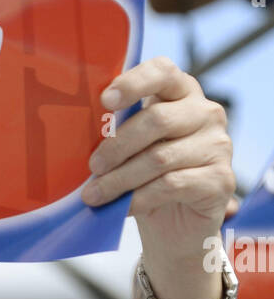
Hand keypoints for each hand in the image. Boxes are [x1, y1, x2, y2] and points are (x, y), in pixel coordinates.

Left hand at [81, 56, 235, 266]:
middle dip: (117, 146)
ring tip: (94, 195)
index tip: (105, 101)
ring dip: (120, 180)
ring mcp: (219, 145)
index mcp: (181, 93)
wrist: (177, 226)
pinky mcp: (222, 179)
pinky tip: (122, 209)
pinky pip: (172, 185)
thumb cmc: (146, 178)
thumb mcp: (131, 149)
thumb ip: (117, 131)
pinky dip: (139, 198)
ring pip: (160, 158)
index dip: (133, 83)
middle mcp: (206, 112)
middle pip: (157, 120)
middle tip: (92, 167)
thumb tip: (76, 130)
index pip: (162, 72)